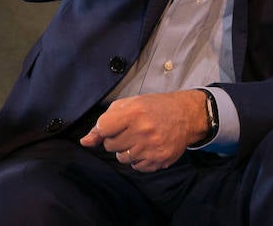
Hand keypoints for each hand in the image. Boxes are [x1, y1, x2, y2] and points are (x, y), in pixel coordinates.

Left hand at [78, 91, 210, 171]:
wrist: (187, 115)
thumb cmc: (155, 107)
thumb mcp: (130, 104)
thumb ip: (105, 121)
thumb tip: (85, 142)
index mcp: (134, 112)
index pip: (102, 128)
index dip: (105, 128)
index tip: (114, 125)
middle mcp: (143, 131)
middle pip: (111, 146)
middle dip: (117, 139)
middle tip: (131, 130)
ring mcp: (152, 147)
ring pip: (123, 158)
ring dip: (128, 150)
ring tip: (141, 139)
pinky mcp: (159, 160)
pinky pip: (136, 167)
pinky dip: (139, 160)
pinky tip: (148, 148)